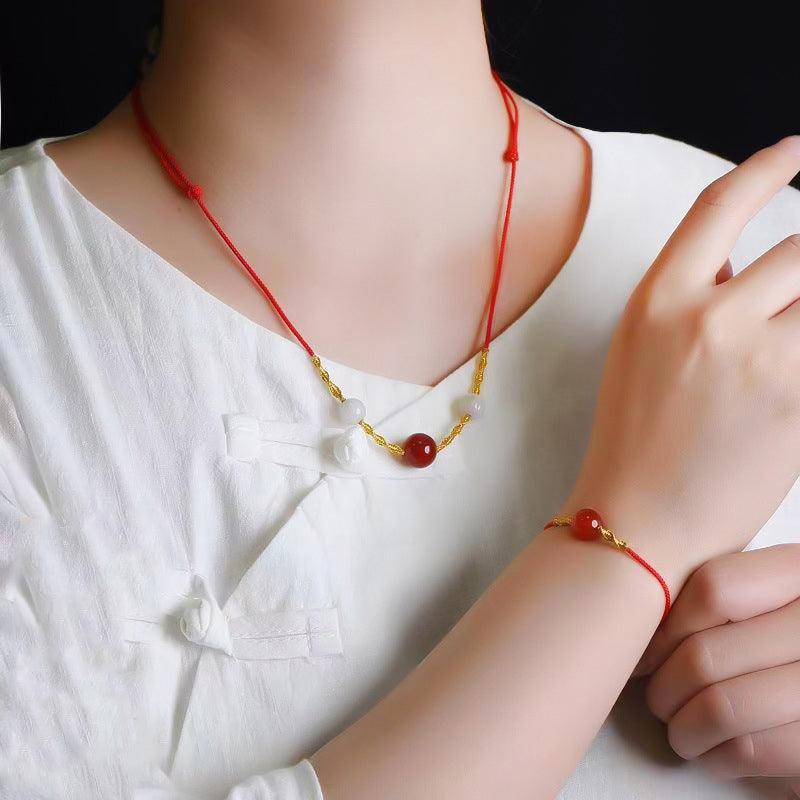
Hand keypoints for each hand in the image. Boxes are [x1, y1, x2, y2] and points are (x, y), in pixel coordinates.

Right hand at [561, 136, 799, 590]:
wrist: (637, 520)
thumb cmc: (633, 439)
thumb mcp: (639, 351)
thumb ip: (692, 297)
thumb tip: (749, 261)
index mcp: (655, 300)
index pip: (720, 204)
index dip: (766, 167)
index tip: (795, 151)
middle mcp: (706, 317)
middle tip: (794, 303)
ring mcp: (758, 359)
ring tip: (786, 346)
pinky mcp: (798, 401)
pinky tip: (795, 369)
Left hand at [634, 546, 799, 795]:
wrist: (797, 700)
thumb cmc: (767, 650)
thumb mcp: (752, 603)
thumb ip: (710, 594)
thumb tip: (632, 612)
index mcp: (796, 575)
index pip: (713, 586)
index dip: (664, 626)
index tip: (643, 651)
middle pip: (704, 654)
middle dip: (664, 687)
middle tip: (659, 698)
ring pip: (720, 707)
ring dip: (684, 727)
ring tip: (681, 728)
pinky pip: (749, 751)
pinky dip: (715, 757)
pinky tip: (713, 749)